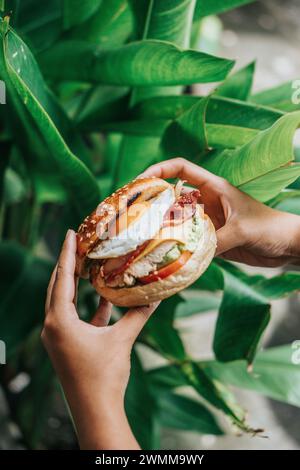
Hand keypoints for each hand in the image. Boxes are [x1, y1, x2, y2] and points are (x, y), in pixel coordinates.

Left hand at [42, 229, 158, 448]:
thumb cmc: (104, 376)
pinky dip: (88, 307)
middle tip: (78, 242)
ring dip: (78, 285)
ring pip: (66, 302)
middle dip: (69, 265)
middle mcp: (53, 326)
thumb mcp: (122, 340)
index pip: (62, 279)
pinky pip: (76, 318)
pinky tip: (107, 298)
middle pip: (58, 287)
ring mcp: (59, 337)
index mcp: (59, 321)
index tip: (70, 232)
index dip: (67, 254)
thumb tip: (159, 295)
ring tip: (90, 264)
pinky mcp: (68, 345)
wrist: (96, 411)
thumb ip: (138, 315)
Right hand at [141, 158, 299, 266]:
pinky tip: (162, 254)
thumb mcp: (242, 230)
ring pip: (177, 220)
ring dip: (161, 226)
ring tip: (140, 236)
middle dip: (152, 201)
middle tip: (131, 213)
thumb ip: (215, 241)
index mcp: (213, 188)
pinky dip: (176, 246)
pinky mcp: (211, 239)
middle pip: (173, 195)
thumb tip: (189, 256)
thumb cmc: (269, 227)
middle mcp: (206, 202)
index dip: (158, 170)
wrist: (286, 245)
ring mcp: (207, 221)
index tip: (140, 181)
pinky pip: (187, 240)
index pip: (180, 169)